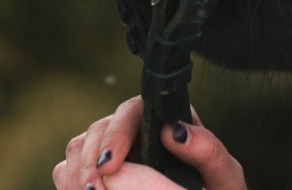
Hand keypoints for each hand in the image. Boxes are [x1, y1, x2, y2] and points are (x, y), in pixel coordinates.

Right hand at [53, 96, 245, 189]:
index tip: (110, 164)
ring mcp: (113, 150)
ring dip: (77, 171)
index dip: (116, 133)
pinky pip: (67, 169)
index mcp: (165, 120)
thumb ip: (209, 152)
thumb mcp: (223, 175)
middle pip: (99, 129)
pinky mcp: (95, 172)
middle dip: (90, 160)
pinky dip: (69, 181)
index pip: (133, 111)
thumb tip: (176, 131)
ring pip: (78, 146)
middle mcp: (135, 129)